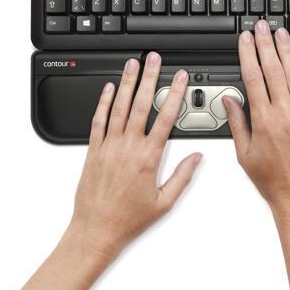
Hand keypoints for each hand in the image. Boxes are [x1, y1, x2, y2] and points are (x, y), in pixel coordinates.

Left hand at [70, 53, 201, 256]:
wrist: (96, 230)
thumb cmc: (128, 219)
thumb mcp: (164, 202)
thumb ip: (182, 177)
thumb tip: (196, 158)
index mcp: (148, 158)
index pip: (165, 118)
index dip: (175, 94)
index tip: (180, 78)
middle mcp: (127, 148)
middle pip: (140, 104)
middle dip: (149, 78)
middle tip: (154, 59)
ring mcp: (108, 147)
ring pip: (118, 107)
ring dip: (126, 83)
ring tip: (132, 64)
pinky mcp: (92, 151)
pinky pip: (98, 121)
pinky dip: (103, 102)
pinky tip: (108, 88)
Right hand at [223, 20, 289, 220]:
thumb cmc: (272, 182)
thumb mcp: (244, 155)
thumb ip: (237, 124)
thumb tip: (229, 101)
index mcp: (264, 121)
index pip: (253, 78)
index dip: (248, 54)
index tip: (245, 40)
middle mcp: (285, 115)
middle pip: (273, 71)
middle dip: (265, 45)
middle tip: (262, 27)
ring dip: (287, 52)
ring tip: (281, 34)